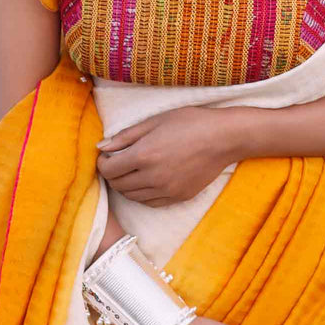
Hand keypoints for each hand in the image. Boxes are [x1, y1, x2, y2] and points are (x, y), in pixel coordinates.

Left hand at [96, 107, 238, 206]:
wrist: (224, 138)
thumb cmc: (190, 123)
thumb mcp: (155, 122)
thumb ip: (126, 136)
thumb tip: (101, 147)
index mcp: (144, 155)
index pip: (109, 169)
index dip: (102, 163)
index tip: (106, 156)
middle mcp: (153, 177)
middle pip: (118, 185)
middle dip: (112, 174)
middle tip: (117, 163)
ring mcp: (166, 190)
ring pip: (132, 196)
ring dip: (125, 185)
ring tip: (131, 171)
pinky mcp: (178, 197)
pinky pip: (150, 202)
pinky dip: (142, 194)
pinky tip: (147, 181)